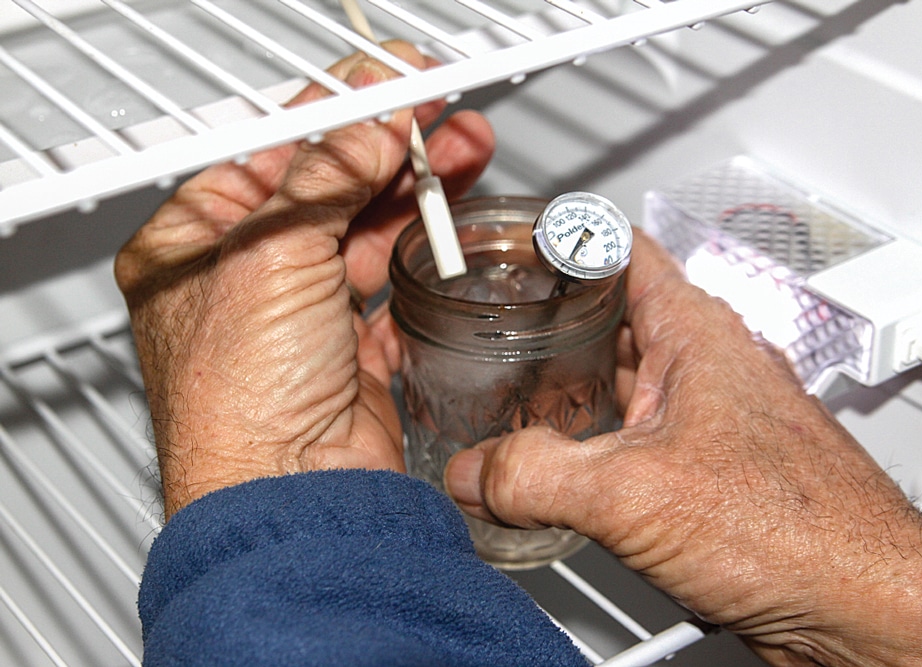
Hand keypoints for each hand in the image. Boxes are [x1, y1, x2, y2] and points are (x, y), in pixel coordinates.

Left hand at [116, 41, 493, 519]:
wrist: (292, 501)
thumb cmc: (239, 404)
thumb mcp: (272, 256)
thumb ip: (327, 176)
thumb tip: (369, 125)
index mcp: (193, 245)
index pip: (272, 151)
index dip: (337, 110)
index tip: (390, 82)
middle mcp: (243, 278)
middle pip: (327, 185)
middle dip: (390, 144)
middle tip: (439, 113)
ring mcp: (300, 315)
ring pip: (365, 228)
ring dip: (415, 190)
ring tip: (463, 152)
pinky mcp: (349, 349)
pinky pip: (391, 281)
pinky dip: (423, 249)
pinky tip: (450, 223)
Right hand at [445, 230, 921, 666]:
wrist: (859, 601)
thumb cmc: (797, 528)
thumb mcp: (633, 493)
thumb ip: (534, 475)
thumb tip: (473, 472)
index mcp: (695, 333)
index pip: (619, 248)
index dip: (560, 239)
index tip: (508, 247)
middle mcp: (707, 364)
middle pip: (612, 317)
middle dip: (549, 326)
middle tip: (491, 335)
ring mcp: (712, 415)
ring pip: (625, 380)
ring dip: (571, 390)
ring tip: (511, 402)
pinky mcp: (714, 467)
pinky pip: (641, 435)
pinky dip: (598, 442)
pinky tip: (566, 472)